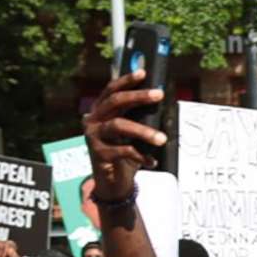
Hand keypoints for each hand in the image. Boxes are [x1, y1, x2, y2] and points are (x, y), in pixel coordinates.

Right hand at [85, 70, 167, 205]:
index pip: (112, 90)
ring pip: (119, 126)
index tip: (143, 73)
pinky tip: (152, 162)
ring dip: (144, 131)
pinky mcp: (98, 154)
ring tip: (162, 139)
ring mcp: (93, 137)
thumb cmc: (123, 152)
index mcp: (100, 110)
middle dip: (138, 96)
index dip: (126, 80)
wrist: (111, 182)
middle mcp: (93, 120)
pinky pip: (124, 151)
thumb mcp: (130, 132)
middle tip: (159, 95)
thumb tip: (158, 100)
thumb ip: (138, 116)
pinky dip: (141, 156)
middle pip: (115, 102)